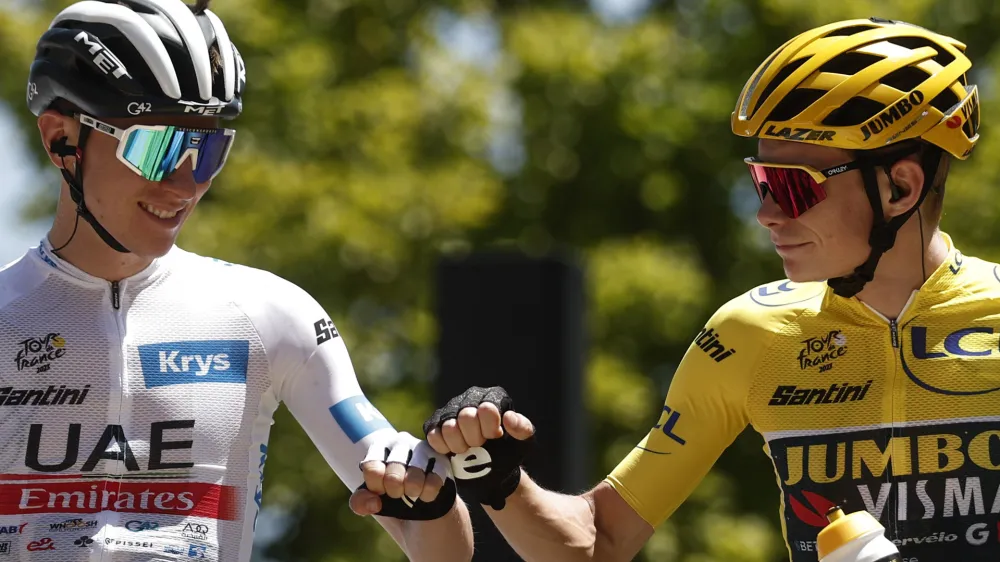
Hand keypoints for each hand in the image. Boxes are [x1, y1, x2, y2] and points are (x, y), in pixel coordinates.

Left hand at [350, 431, 456, 519]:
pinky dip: (427, 496)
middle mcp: (401, 441)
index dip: (376, 487)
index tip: (380, 491)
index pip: (372, 468)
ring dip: (412, 494)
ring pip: (414, 480)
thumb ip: (360, 502)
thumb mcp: (371, 500)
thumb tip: (375, 504)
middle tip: (398, 494)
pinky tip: (426, 495)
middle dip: (394, 493)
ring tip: (413, 494)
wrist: (423, 505)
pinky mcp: (442, 460)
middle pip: (393, 475)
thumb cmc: (392, 497)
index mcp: (380, 446)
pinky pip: (433, 483)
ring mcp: (423, 449)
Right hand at [423, 386, 533, 509]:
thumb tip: (508, 417)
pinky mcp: (435, 425)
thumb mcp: (523, 442)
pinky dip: (445, 448)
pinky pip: (434, 435)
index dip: (490, 428)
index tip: (495, 437)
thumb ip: (522, 429)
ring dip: (460, 445)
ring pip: (449, 427)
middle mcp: (469, 398)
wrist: (489, 468)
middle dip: (475, 438)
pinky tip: (454, 450)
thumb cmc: (508, 451)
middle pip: (466, 417)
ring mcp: (450, 410)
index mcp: (492, 397)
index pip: (486, 408)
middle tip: (480, 444)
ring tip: (468, 449)